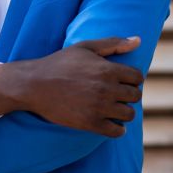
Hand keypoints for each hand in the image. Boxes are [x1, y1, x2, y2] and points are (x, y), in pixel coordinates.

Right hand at [0, 36, 144, 137]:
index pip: (137, 78)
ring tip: (114, 109)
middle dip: (129, 95)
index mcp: (108, 69)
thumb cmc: (60, 63)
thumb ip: (114, 43)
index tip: (123, 81)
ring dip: (124, 112)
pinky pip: (116, 132)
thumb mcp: (86, 47)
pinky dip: (118, 129)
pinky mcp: (90, 123)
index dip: (132, 79)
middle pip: (135, 96)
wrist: (33, 85)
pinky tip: (111, 123)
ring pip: (129, 115)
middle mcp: (107, 89)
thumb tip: (138, 40)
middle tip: (118, 95)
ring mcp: (99, 108)